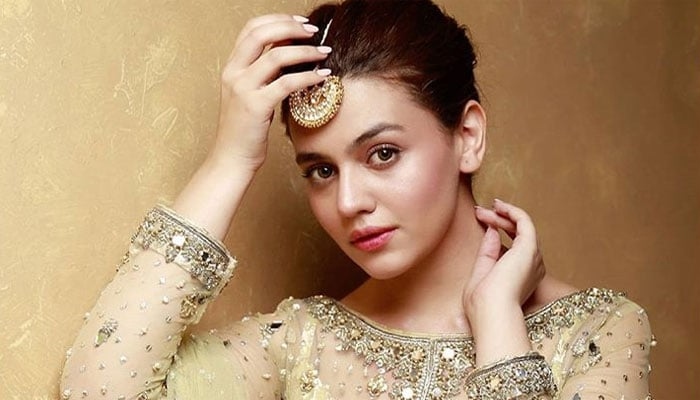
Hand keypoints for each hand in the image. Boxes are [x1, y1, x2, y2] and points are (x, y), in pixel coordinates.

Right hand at [209, 14, 331, 171]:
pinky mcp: (255, 106)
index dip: (277, 20)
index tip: (300, 22)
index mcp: (231, 68)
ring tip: (324, 52)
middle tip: (313, 31)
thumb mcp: (251, 95)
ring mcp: (242, 89)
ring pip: (276, 55)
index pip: (251, 29)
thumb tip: (289, 52)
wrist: (231, 160)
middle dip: (290, 27)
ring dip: (305, 51)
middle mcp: (233, 74)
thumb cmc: (245, 131)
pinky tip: (322, 77)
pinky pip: (286, 83)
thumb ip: (264, 73)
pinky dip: (308, 76)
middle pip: (261, 34)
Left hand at [463, 199, 545, 318]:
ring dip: (501, 214)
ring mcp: (532, 256)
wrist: (492, 312)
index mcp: (522, 275)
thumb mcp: (482, 273)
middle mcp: (532, 265)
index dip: (497, 230)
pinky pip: (524, 222)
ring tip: (482, 209)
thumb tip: (492, 230)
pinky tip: (498, 206)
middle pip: (517, 234)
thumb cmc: (483, 304)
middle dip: (497, 219)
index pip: (512, 246)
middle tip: (478, 211)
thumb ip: (488, 252)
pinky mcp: (529, 248)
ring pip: (520, 226)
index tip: (480, 220)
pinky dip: (512, 211)